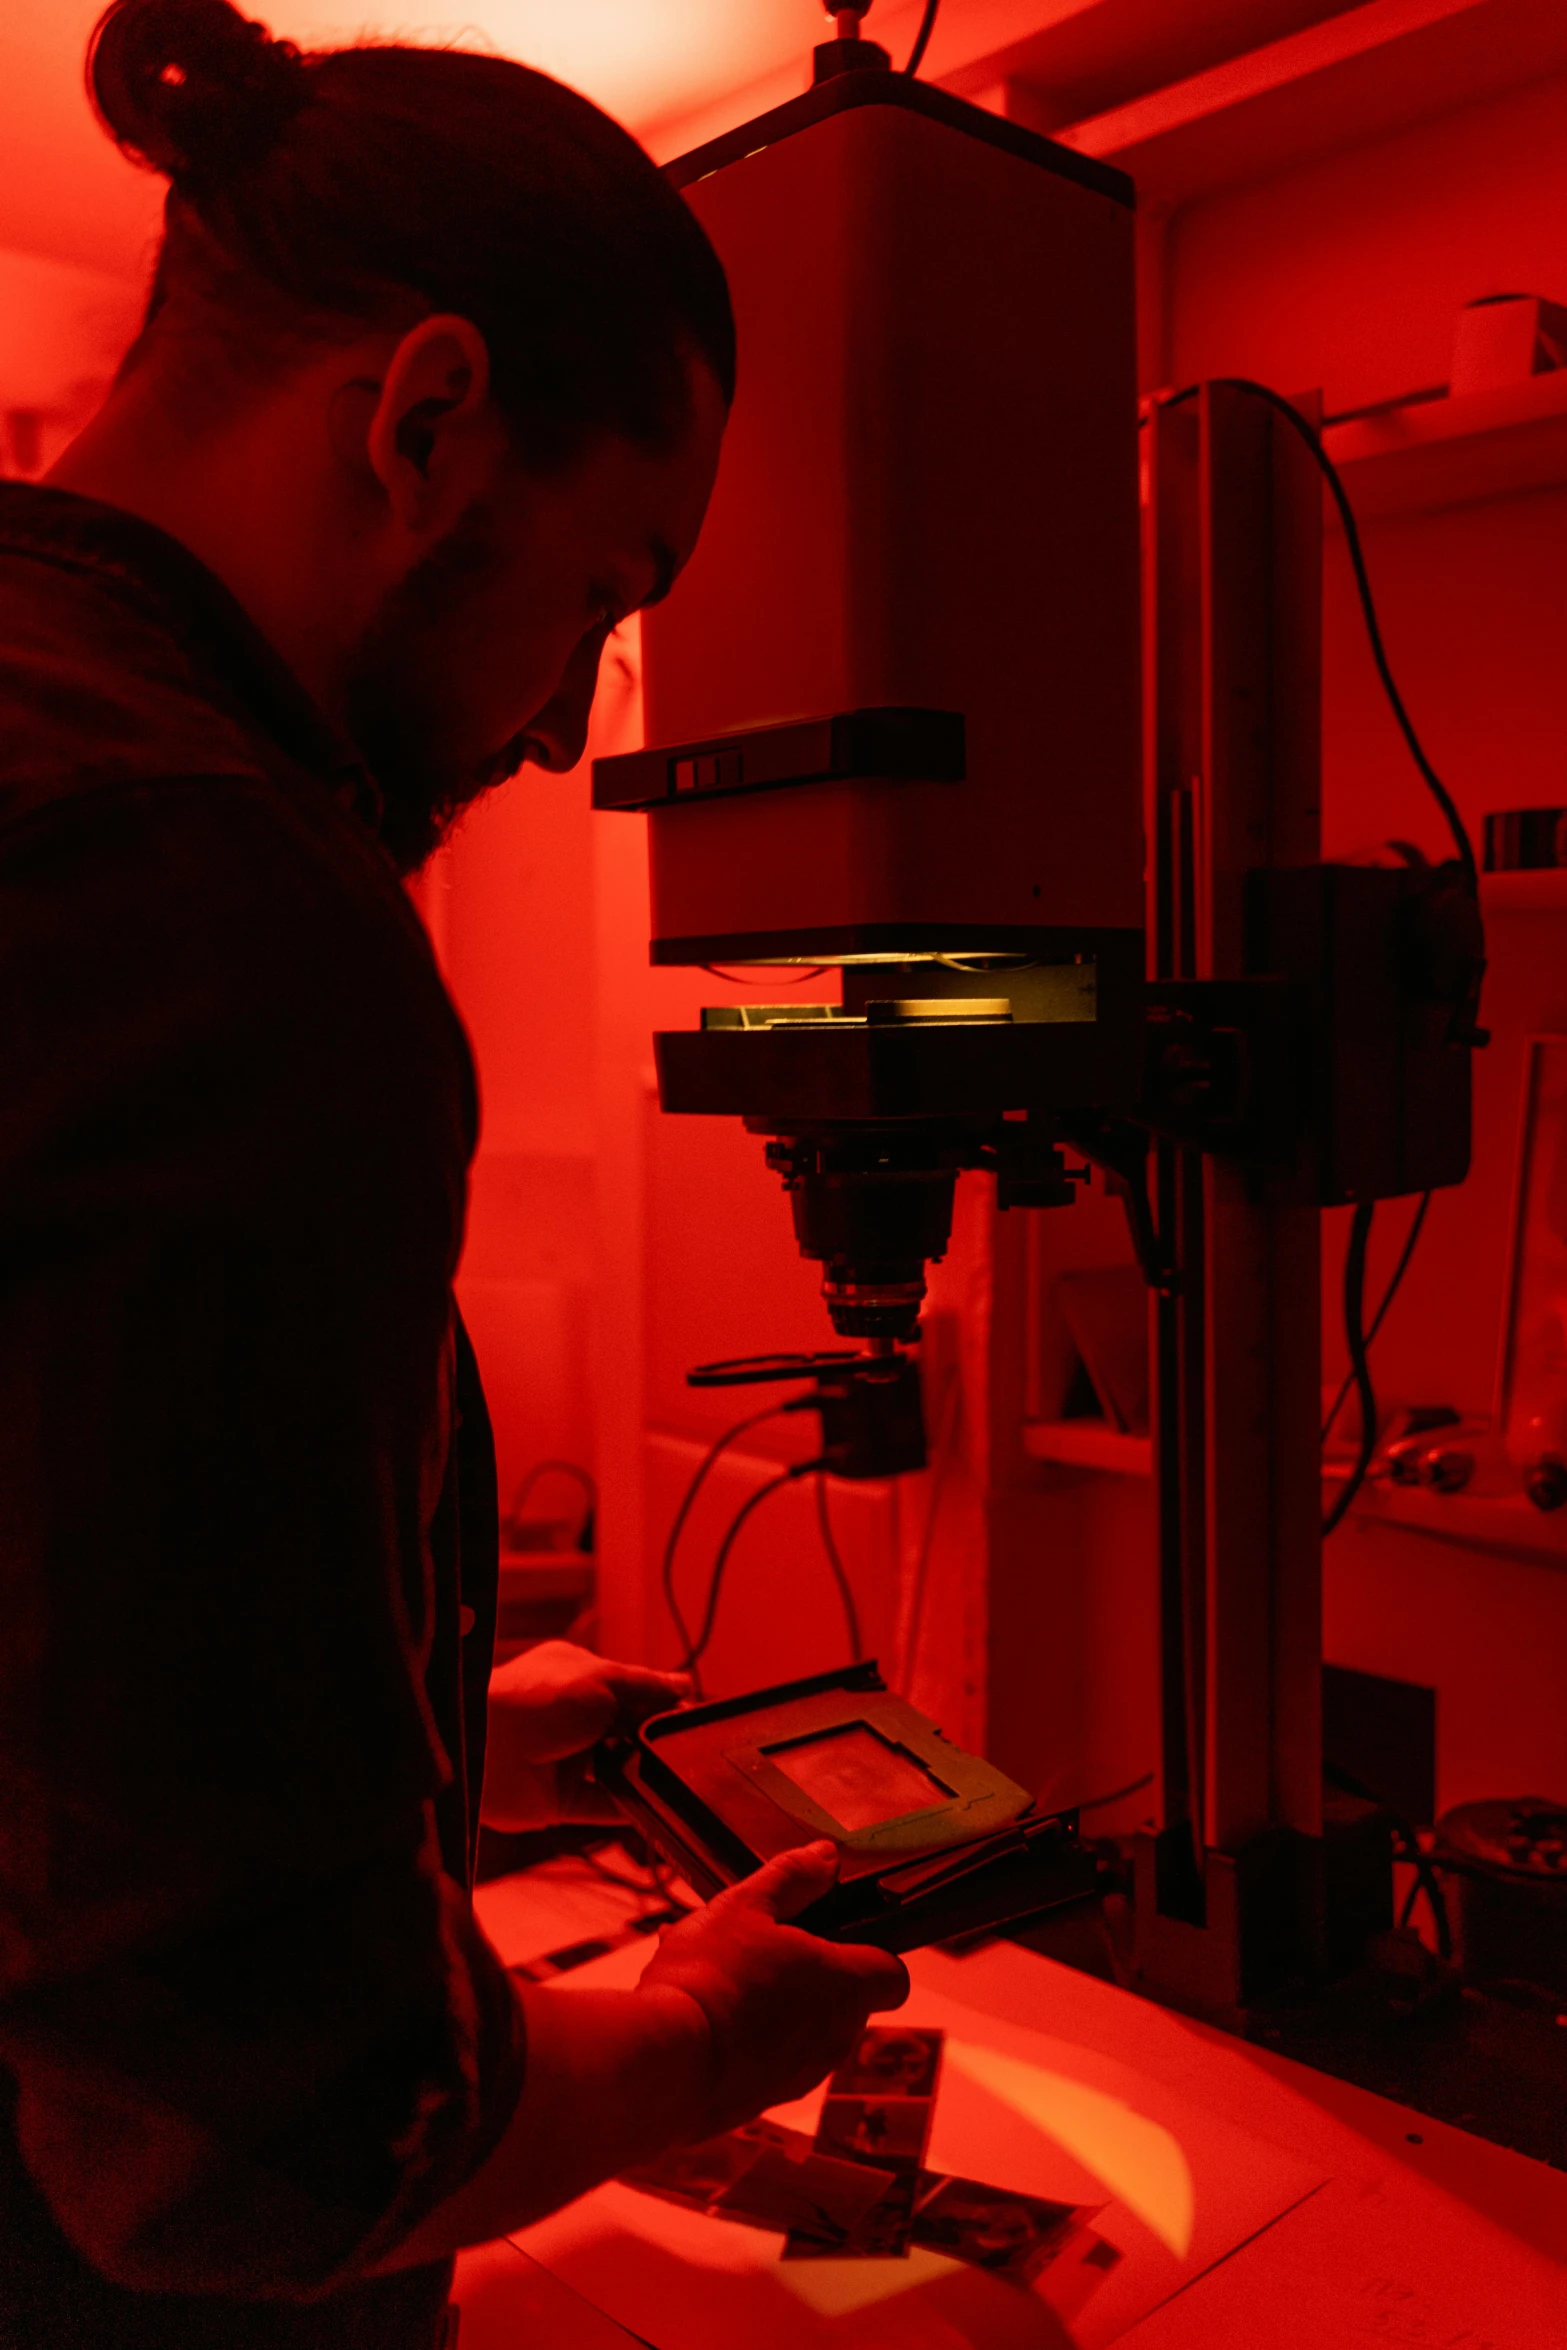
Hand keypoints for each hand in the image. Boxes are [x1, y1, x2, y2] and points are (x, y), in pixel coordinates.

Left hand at [482, 1640, 688, 1830]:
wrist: (485, 1746)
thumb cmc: (540, 1697)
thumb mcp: (604, 1679)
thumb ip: (648, 1686)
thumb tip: (685, 1684)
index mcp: (578, 1676)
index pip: (631, 1690)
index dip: (661, 1703)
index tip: (695, 1716)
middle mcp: (572, 1717)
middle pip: (627, 1731)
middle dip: (655, 1739)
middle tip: (691, 1749)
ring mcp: (566, 1759)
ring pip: (618, 1769)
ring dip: (643, 1773)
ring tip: (678, 1777)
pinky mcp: (559, 1800)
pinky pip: (604, 1807)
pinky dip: (629, 1808)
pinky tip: (658, 1808)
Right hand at [638, 1841, 910, 2136]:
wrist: (664, 2066)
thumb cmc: (709, 1978)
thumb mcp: (746, 1906)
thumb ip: (792, 1878)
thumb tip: (826, 1858)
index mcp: (844, 1987)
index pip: (892, 1975)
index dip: (869, 1950)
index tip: (833, 1933)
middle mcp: (835, 2039)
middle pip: (842, 1998)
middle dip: (808, 1971)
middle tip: (760, 1945)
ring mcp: (800, 2077)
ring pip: (801, 2029)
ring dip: (773, 2002)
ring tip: (718, 1974)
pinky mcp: (762, 2102)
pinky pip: (766, 2059)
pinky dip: (746, 2036)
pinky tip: (700, 2011)